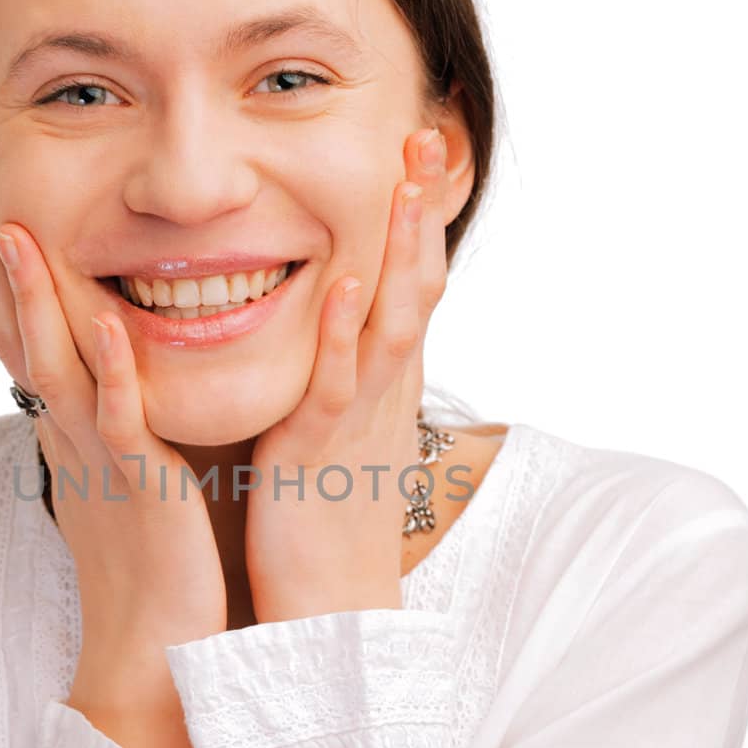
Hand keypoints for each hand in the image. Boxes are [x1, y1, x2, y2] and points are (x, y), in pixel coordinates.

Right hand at [0, 181, 227, 747]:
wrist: (153, 638)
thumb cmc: (150, 552)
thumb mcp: (123, 463)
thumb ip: (114, 408)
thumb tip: (113, 360)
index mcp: (71, 419)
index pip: (23, 325)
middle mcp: (71, 429)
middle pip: (17, 328)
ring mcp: (97, 455)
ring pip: (55, 365)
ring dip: (34, 298)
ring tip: (13, 229)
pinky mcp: (140, 485)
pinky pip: (121, 424)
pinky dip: (116, 375)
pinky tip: (108, 327)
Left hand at [245, 127, 449, 623]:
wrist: (328, 611)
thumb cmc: (325, 524)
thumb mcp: (339, 434)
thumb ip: (340, 379)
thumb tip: (337, 337)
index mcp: (378, 384)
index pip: (407, 286)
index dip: (416, 222)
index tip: (419, 155)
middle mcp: (379, 392)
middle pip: (414, 287)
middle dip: (420, 213)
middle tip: (427, 136)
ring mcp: (356, 419)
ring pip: (391, 322)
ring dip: (399, 250)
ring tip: (406, 183)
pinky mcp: (320, 454)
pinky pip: (337, 386)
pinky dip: (346, 334)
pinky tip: (347, 283)